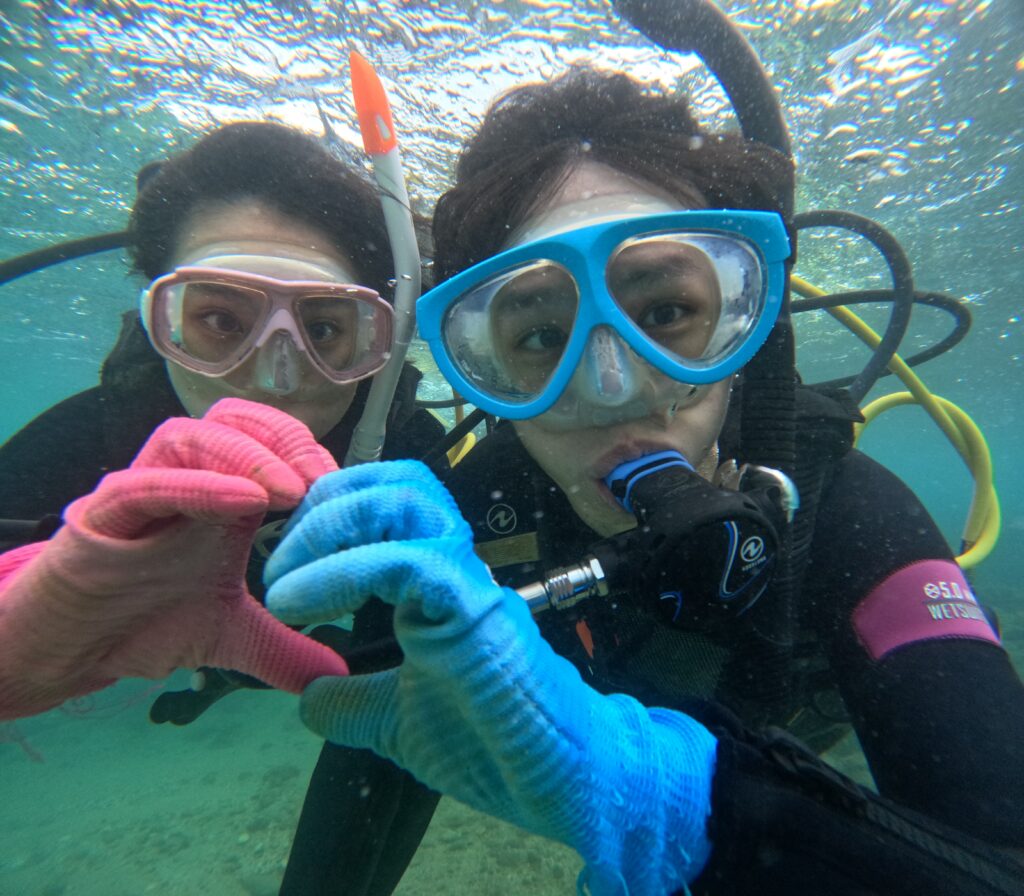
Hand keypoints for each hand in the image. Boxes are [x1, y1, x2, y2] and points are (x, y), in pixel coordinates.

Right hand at [0, 398, 347, 719]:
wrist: (69, 651)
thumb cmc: (145, 622)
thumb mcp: (229, 638)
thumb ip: (282, 650)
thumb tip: (336, 674)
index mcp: (221, 498)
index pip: (266, 442)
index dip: (307, 454)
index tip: (345, 490)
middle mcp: (184, 482)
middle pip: (233, 421)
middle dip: (284, 441)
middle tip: (322, 481)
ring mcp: (140, 492)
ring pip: (188, 437)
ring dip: (247, 456)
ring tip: (291, 492)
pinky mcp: (99, 516)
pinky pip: (145, 484)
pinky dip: (197, 485)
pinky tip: (243, 501)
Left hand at [265, 460, 716, 895]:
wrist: (558, 782)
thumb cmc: (491, 745)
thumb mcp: (396, 721)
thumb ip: (353, 702)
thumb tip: (306, 698)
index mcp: (437, 581)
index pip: (390, 502)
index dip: (330, 511)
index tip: (282, 560)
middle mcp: (454, 567)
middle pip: (397, 481)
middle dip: (324, 506)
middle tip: (275, 565)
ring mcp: (469, 581)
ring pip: (407, 500)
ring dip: (329, 528)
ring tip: (282, 586)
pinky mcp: (477, 608)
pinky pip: (409, 562)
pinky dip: (342, 573)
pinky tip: (298, 607)